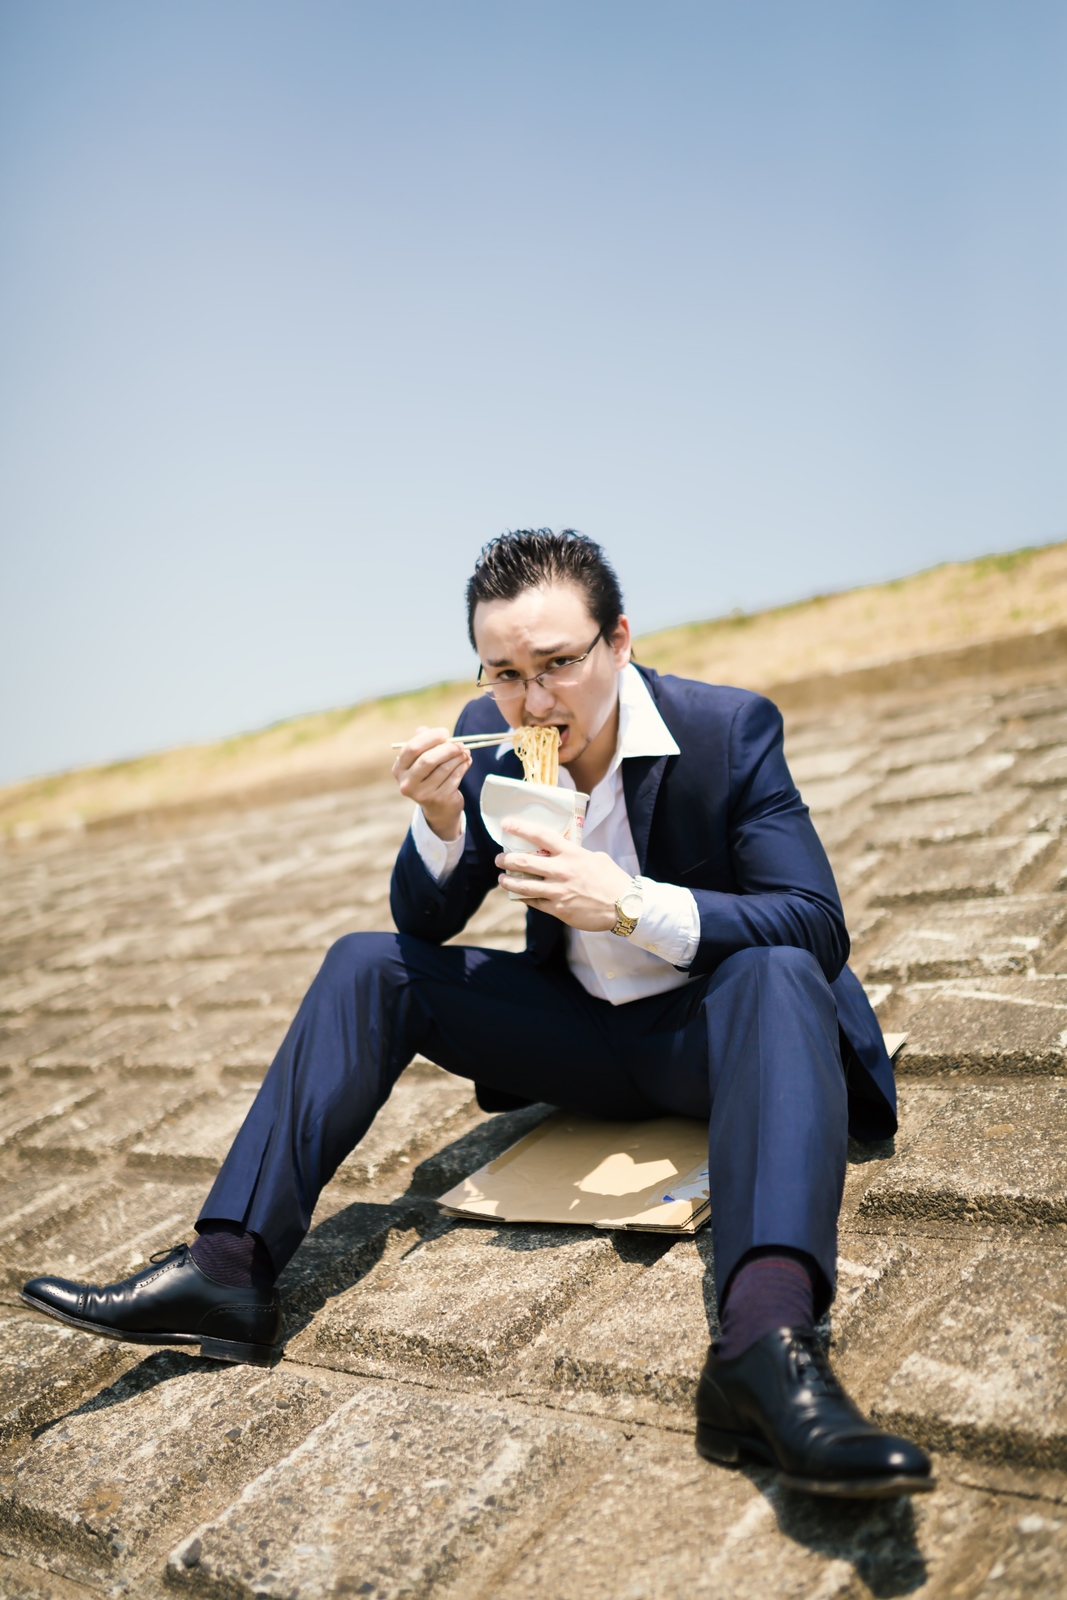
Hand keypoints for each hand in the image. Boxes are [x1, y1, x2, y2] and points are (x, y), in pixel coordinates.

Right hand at [391, 726, 471, 840]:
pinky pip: (454, 777)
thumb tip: (424, 729)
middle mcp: (407, 783)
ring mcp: (423, 793)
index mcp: (399, 769)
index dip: (430, 737)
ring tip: (465, 751)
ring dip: (458, 757)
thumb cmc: (429, 776)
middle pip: (428, 760)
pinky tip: (467, 761)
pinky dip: (463, 766)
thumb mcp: (421, 760)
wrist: (438, 807)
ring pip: (444, 768)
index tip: (445, 732)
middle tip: (459, 743)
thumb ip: (422, 743)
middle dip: (447, 748)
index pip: (412, 748)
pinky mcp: (439, 799)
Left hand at [495, 816, 631, 930]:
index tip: (506, 824)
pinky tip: (519, 896)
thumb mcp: (596, 858)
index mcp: (571, 853)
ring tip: (502, 879)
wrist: (624, 906)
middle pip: (524, 861)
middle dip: (506, 859)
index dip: (521, 828)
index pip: (540, 836)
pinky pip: (534, 902)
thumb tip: (565, 853)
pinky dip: (524, 898)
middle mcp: (561, 870)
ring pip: (523, 885)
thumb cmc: (612, 880)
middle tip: (499, 859)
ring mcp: (557, 891)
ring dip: (508, 881)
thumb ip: (577, 854)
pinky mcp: (557, 909)